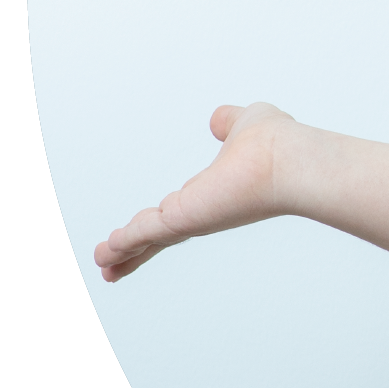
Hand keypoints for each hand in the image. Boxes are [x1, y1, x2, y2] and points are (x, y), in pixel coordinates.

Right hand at [93, 101, 302, 282]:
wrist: (287, 161)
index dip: (157, 223)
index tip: (141, 232)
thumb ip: (229, 122)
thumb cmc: (276, 143)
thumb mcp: (244, 123)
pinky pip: (145, 231)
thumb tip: (220, 120)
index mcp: (211, 194)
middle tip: (112, 267)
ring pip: (149, 238)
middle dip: (134, 251)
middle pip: (159, 236)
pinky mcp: (183, 218)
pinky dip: (123, 243)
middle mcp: (201, 212)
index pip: (177, 213)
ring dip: (123, 251)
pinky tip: (106, 253)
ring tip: (101, 264)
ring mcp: (192, 219)